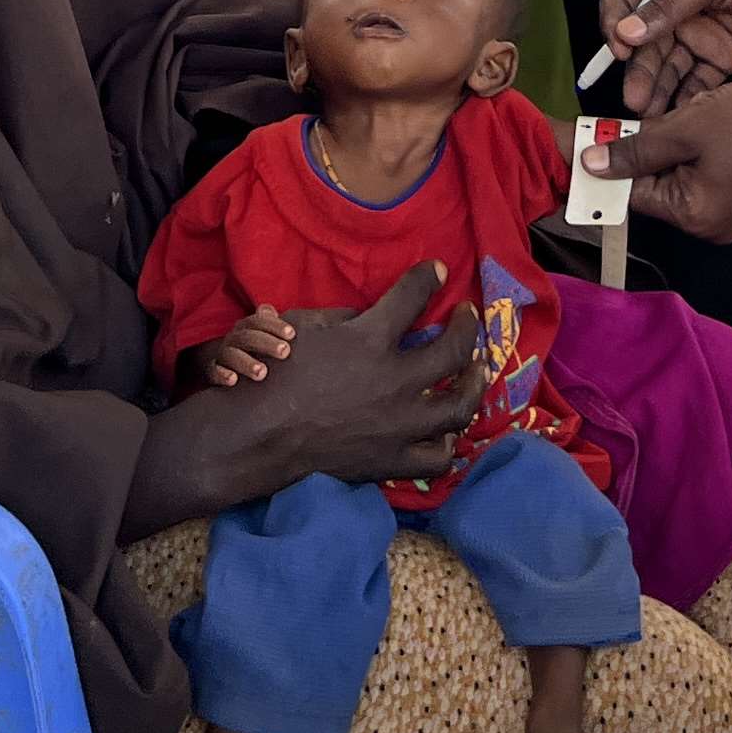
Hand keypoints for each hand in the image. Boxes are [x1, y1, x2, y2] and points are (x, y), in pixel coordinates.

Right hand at [129, 263, 485, 530]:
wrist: (257, 437)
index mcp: (370, 340)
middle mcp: (395, 381)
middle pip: (454, 349)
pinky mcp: (392, 461)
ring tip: (474, 370)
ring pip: (459, 404)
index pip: (412, 296)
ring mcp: (399, 425)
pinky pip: (438, 456)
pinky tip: (445, 428)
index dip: (428, 277)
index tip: (438, 271)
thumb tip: (371, 319)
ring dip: (472, 382)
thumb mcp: (305, 329)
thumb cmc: (273, 375)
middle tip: (466, 316)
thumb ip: (346, 321)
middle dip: (466, 326)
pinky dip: (447, 440)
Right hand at [193, 309, 296, 388]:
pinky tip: (233, 380)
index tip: (292, 334)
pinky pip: (214, 371)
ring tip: (262, 373)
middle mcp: (234, 338)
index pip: (259, 321)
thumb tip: (295, 312)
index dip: (275, 325)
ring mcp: (223, 354)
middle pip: (248, 336)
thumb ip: (275, 325)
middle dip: (267, 343)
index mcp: (247, 327)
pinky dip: (222, 374)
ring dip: (247, 362)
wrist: (220, 361)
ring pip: (232, 355)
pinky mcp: (212, 370)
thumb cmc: (252, 348)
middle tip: (285, 352)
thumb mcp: (264, 335)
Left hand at [591, 75, 731, 244]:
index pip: (634, 194)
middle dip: (651, 149)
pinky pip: (706, 173)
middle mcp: (713, 227)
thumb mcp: (684, 129)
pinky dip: (699, 148)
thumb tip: (590, 166)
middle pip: (658, 186)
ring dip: (676, 144)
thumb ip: (635, 149)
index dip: (615, 160)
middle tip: (657, 112)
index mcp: (695, 218)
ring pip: (682, 175)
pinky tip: (708, 119)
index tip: (601, 132)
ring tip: (691, 113)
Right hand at [595, 0, 731, 114]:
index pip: (625, 1)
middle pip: (646, 43)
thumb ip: (671, 4)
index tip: (619, 50)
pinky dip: (688, 99)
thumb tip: (626, 32)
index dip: (615, 26)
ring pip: (670, 67)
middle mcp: (680, 7)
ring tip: (651, 115)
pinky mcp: (727, 55)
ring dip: (658, 89)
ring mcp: (704, 32)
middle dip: (639, 71)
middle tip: (636, 99)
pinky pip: (700, 81)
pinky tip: (680, 116)